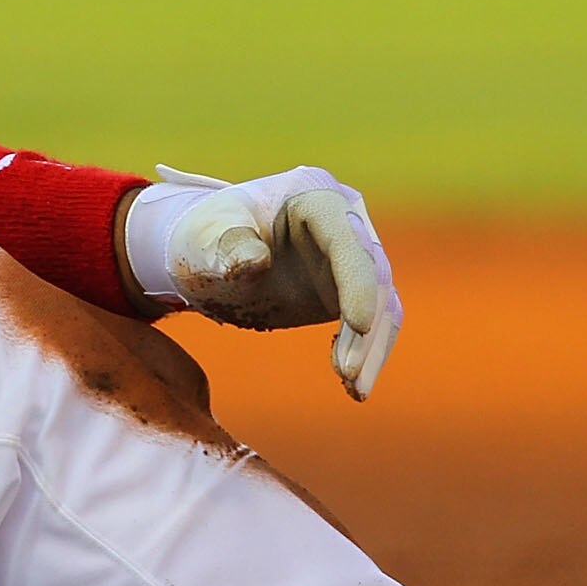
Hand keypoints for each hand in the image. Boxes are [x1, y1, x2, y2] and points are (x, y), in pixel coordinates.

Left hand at [122, 165, 401, 399]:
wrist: (205, 252)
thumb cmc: (204, 235)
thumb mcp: (205, 237)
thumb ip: (228, 246)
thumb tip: (255, 263)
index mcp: (314, 196)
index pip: (346, 238)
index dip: (356, 281)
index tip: (355, 324)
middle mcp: (345, 222)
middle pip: (373, 273)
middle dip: (366, 326)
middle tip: (346, 373)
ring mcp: (350, 258)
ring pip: (382, 303)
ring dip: (372, 348)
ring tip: (354, 389)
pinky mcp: (347, 291)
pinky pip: (372, 324)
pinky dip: (366, 353)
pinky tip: (352, 385)